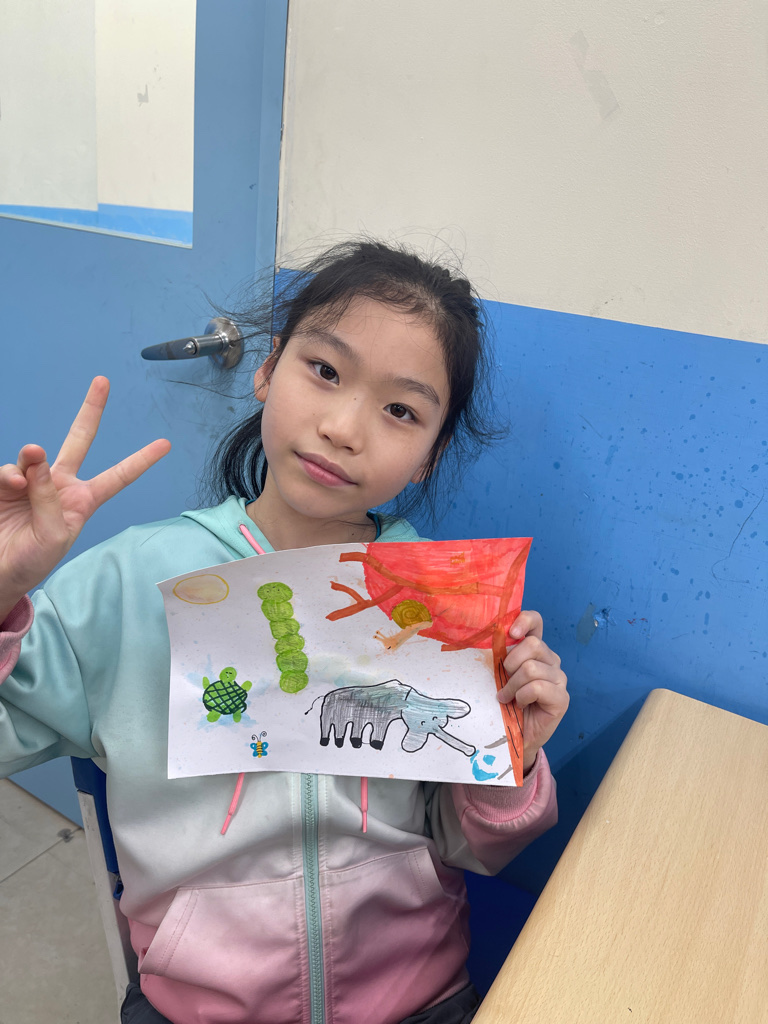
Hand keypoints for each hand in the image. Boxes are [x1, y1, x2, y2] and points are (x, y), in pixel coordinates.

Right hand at [0, 377, 169, 617]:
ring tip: (22, 485)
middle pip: (79, 439)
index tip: (165, 444)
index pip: (118, 476)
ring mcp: (33, 482)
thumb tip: (35, 454)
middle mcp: (60, 485)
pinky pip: (10, 469)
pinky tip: (12, 486)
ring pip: (35, 457)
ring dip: (31, 463)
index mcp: (84, 500)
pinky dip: (11, 476)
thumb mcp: (54, 534)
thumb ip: (48, 495)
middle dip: (90, 410)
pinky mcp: (6, 484)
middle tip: (103, 381)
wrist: (0, 572)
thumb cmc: (34, 560)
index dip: (140, 460)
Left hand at [498, 610, 568, 771]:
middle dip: (511, 662)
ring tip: (506, 697)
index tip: (510, 633)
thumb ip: (499, 656)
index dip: (524, 620)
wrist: (514, 736)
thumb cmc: (505, 702)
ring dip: (512, 685)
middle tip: (503, 679)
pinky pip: (537, 687)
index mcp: (536, 650)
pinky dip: (522, 696)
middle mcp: (551, 660)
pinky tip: (520, 704)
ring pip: (531, 668)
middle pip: (533, 644)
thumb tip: (487, 639)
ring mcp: (559, 679)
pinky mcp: (561, 698)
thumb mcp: (499, 674)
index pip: (536, 621)